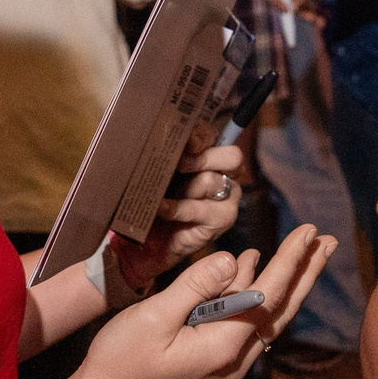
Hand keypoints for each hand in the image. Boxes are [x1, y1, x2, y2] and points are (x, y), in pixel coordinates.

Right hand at [77, 226, 337, 378]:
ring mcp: (225, 362)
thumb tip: (235, 260)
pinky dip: (252, 292)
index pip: (269, 295)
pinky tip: (251, 267)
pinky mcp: (213, 359)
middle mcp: (235, 358)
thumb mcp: (155, 317)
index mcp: (224, 346)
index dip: (291, 261)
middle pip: (281, 308)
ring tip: (304, 250)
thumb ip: (196, 286)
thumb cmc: (121, 360)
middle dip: (305, 271)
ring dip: (284, 280)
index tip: (309, 231)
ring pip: (265, 314)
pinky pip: (243, 321)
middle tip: (329, 240)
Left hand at [113, 131, 245, 291]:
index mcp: (206, 155)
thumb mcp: (155, 176)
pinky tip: (163, 209)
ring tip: (163, 194)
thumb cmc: (151, 202)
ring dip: (187, 188)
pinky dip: (180, 208)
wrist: (145, 242)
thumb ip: (162, 158)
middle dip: (205, 158)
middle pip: (232, 156)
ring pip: (213, 181)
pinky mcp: (222, 219)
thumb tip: (154, 139)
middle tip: (181, 165)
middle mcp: (222, 173)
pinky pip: (203, 209)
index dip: (201, 136)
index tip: (185, 142)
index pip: (212, 136)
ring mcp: (226, 198)